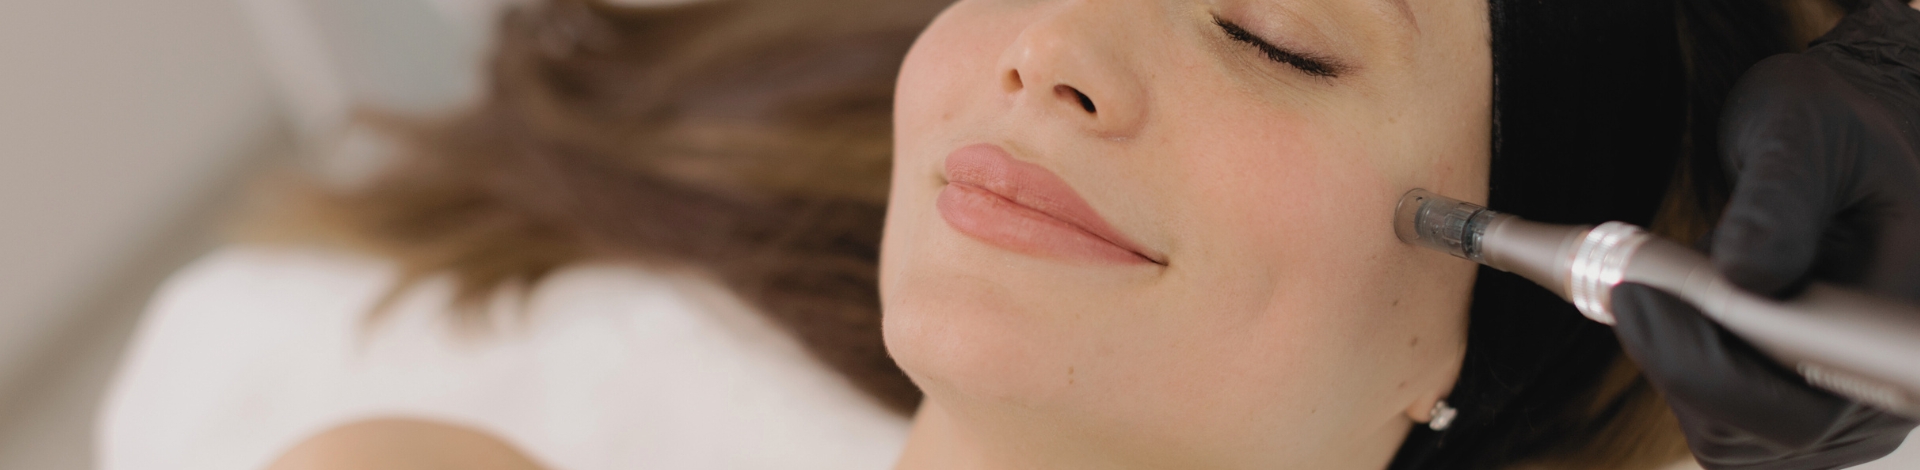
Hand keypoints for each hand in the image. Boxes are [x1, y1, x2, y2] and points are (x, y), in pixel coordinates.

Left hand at [1611, 1, 1919, 467]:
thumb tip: (1747, 274)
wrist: (1829, 144)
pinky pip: (1715, 421)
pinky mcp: (1793, 408)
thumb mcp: (1803, 132)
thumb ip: (1779, 199)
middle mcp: (1884, 383)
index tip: (1638, 297)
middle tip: (1629, 284)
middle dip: (1677, 357)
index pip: (1815, 399)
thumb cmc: (1830, 127)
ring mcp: (1840, 406)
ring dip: (1675, 358)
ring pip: (1725, 431)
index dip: (1714, 369)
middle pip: (1759, 428)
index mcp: (1910, 315)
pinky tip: (1680, 304)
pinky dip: (1677, 365)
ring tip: (1680, 278)